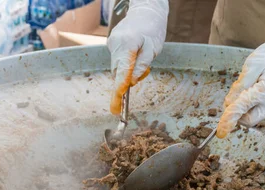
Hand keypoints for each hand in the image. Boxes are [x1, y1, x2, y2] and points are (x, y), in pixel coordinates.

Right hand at [107, 0, 168, 114]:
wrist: (145, 11)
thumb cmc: (152, 29)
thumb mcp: (153, 48)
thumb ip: (142, 64)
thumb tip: (132, 81)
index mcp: (128, 45)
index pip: (122, 70)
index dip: (120, 87)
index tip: (118, 101)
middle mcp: (116, 44)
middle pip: (117, 72)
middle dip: (123, 84)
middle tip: (120, 104)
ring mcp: (111, 44)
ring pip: (116, 68)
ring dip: (126, 73)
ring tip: (144, 61)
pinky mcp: (111, 44)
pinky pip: (117, 61)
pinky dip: (125, 65)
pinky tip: (136, 56)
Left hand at [216, 28, 264, 137]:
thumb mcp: (253, 64)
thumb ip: (240, 85)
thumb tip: (228, 104)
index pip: (244, 108)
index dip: (230, 118)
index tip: (220, 131)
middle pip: (250, 120)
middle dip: (237, 115)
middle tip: (231, 101)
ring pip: (254, 116)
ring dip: (244, 108)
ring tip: (246, 87)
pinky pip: (260, 110)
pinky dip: (251, 105)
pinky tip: (252, 89)